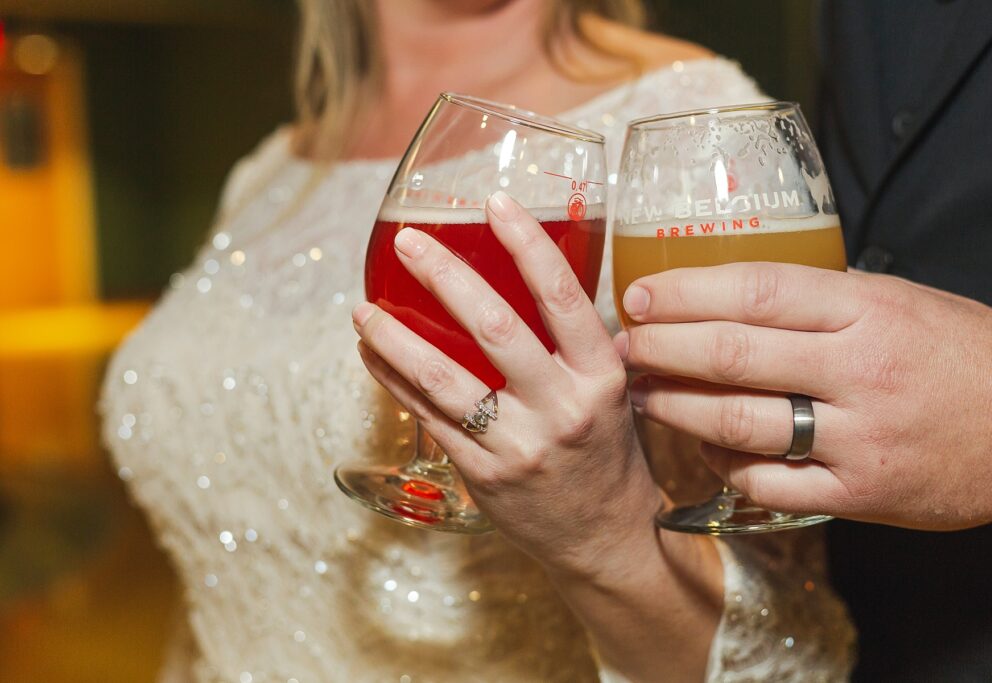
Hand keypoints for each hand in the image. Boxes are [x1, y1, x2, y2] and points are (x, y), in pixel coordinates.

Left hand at [352, 192, 664, 576]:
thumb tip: (530, 279)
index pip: (563, 298)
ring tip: (362, 309)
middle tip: (408, 242)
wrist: (604, 539)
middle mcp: (561, 408)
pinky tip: (372, 355)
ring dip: (395, 338)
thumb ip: (575, 346)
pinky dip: (396, 382)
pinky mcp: (483, 475)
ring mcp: (519, 445)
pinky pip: (430, 418)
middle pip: (496, 328)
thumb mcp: (610, 394)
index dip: (528, 245)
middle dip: (444, 277)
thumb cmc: (606, 454)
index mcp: (600, 378)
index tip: (495, 203)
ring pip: (445, 379)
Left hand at [615, 262, 991, 529]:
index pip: (755, 291)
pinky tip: (702, 448)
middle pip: (733, 354)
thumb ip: (820, 298)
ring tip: (641, 395)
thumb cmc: (959, 353)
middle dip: (662, 349)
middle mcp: (859, 370)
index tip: (640, 296)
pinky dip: (724, 465)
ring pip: (740, 421)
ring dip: (676, 408)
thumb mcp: (897, 300)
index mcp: (867, 309)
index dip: (685, 293)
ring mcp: (859, 437)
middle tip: (624, 348)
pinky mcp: (862, 492)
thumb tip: (728, 293)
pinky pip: (769, 483)